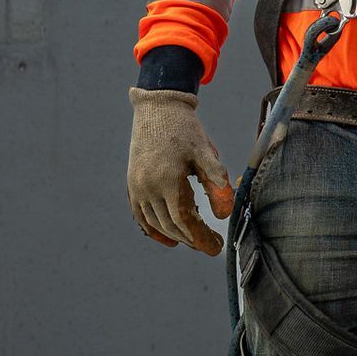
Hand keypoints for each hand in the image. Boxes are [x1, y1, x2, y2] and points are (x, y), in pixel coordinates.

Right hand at [127, 87, 234, 254]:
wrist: (158, 108)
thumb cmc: (185, 129)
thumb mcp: (206, 152)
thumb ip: (217, 182)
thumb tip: (223, 214)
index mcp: (168, 179)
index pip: (185, 220)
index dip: (201, 237)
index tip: (216, 247)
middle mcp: (148, 187)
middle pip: (171, 225)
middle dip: (192, 239)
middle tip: (211, 245)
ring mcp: (137, 187)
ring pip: (156, 223)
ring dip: (176, 236)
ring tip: (195, 239)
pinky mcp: (132, 184)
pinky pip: (141, 215)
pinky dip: (154, 230)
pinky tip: (169, 238)